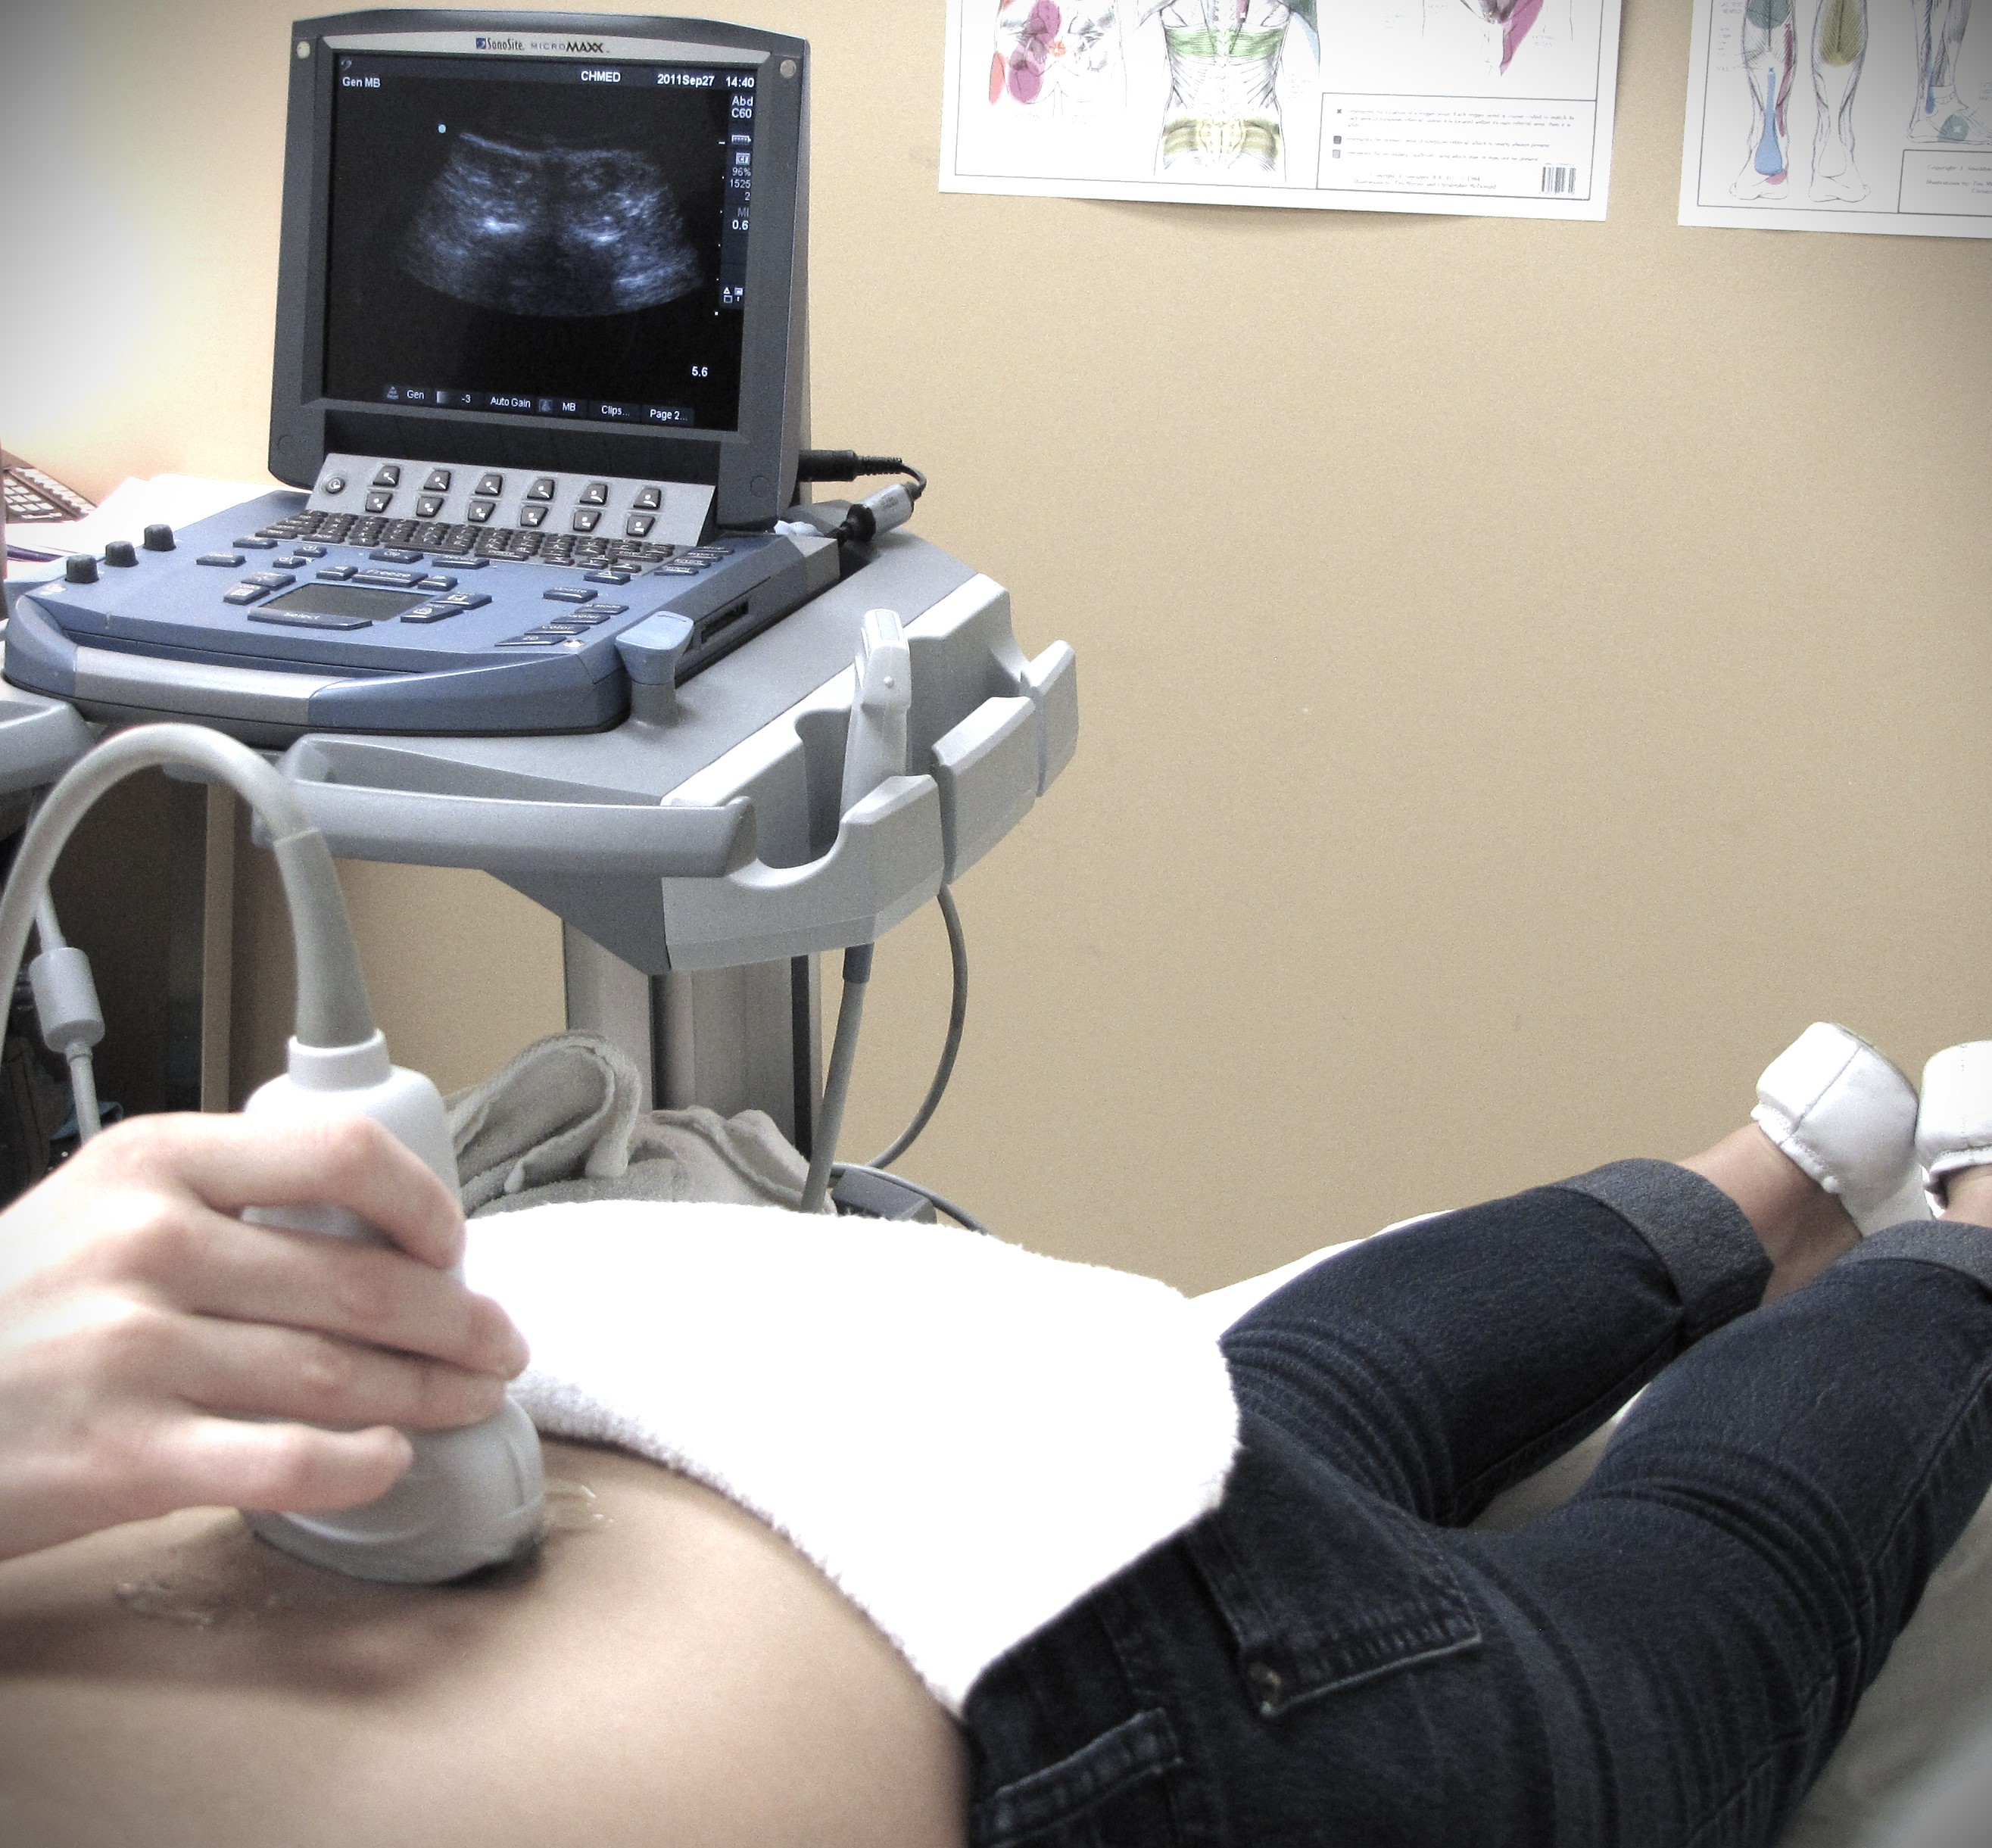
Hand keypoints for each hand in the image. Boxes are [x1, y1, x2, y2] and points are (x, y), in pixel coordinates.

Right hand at [0, 1110, 527, 1563]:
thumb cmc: (12, 1306)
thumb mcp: (103, 1205)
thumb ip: (224, 1200)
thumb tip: (373, 1234)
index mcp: (158, 1164)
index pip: (340, 1156)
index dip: (425, 1203)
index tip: (455, 1243)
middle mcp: (151, 1247)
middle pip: (360, 1280)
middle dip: (455, 1319)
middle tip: (497, 1343)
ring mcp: (134, 1353)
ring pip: (339, 1373)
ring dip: (432, 1390)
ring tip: (471, 1398)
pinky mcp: (123, 1457)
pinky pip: (285, 1462)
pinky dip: (360, 1464)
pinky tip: (392, 1458)